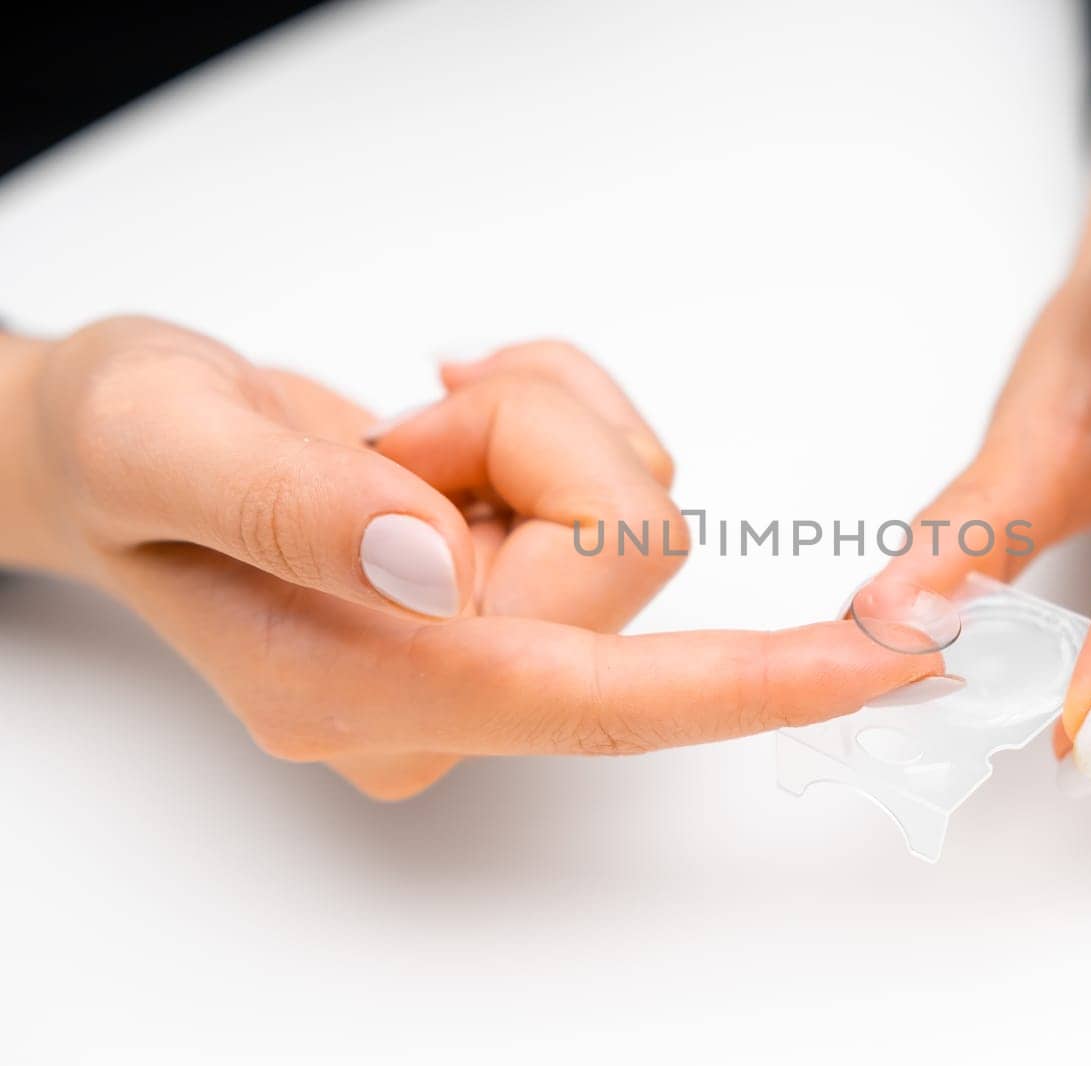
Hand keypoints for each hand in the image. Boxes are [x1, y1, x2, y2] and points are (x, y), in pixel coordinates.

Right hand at [0, 316, 942, 797]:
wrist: (123, 450)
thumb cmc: (122, 449)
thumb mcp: (160, 439)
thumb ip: (292, 505)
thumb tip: (431, 562)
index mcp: (364, 692)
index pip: (594, 704)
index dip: (750, 684)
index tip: (886, 660)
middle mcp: (451, 699)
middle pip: (625, 554)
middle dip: (521, 439)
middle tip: (383, 430)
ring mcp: (491, 654)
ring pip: (632, 506)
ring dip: (526, 424)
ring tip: (396, 433)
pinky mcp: (522, 597)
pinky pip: (619, 481)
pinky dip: (546, 417)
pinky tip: (444, 428)